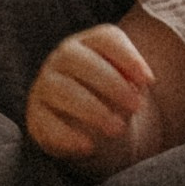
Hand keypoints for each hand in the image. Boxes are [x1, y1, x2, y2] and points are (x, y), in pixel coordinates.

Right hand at [25, 24, 152, 160]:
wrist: (85, 127)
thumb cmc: (111, 98)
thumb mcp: (127, 86)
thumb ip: (135, 81)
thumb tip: (142, 81)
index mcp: (88, 44)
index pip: (105, 39)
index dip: (128, 57)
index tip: (148, 81)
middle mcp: (61, 59)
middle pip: (78, 60)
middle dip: (111, 83)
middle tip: (136, 106)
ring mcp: (44, 86)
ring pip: (62, 90)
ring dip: (92, 110)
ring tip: (118, 129)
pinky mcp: (35, 116)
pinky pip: (46, 122)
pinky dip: (67, 135)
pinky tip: (89, 147)